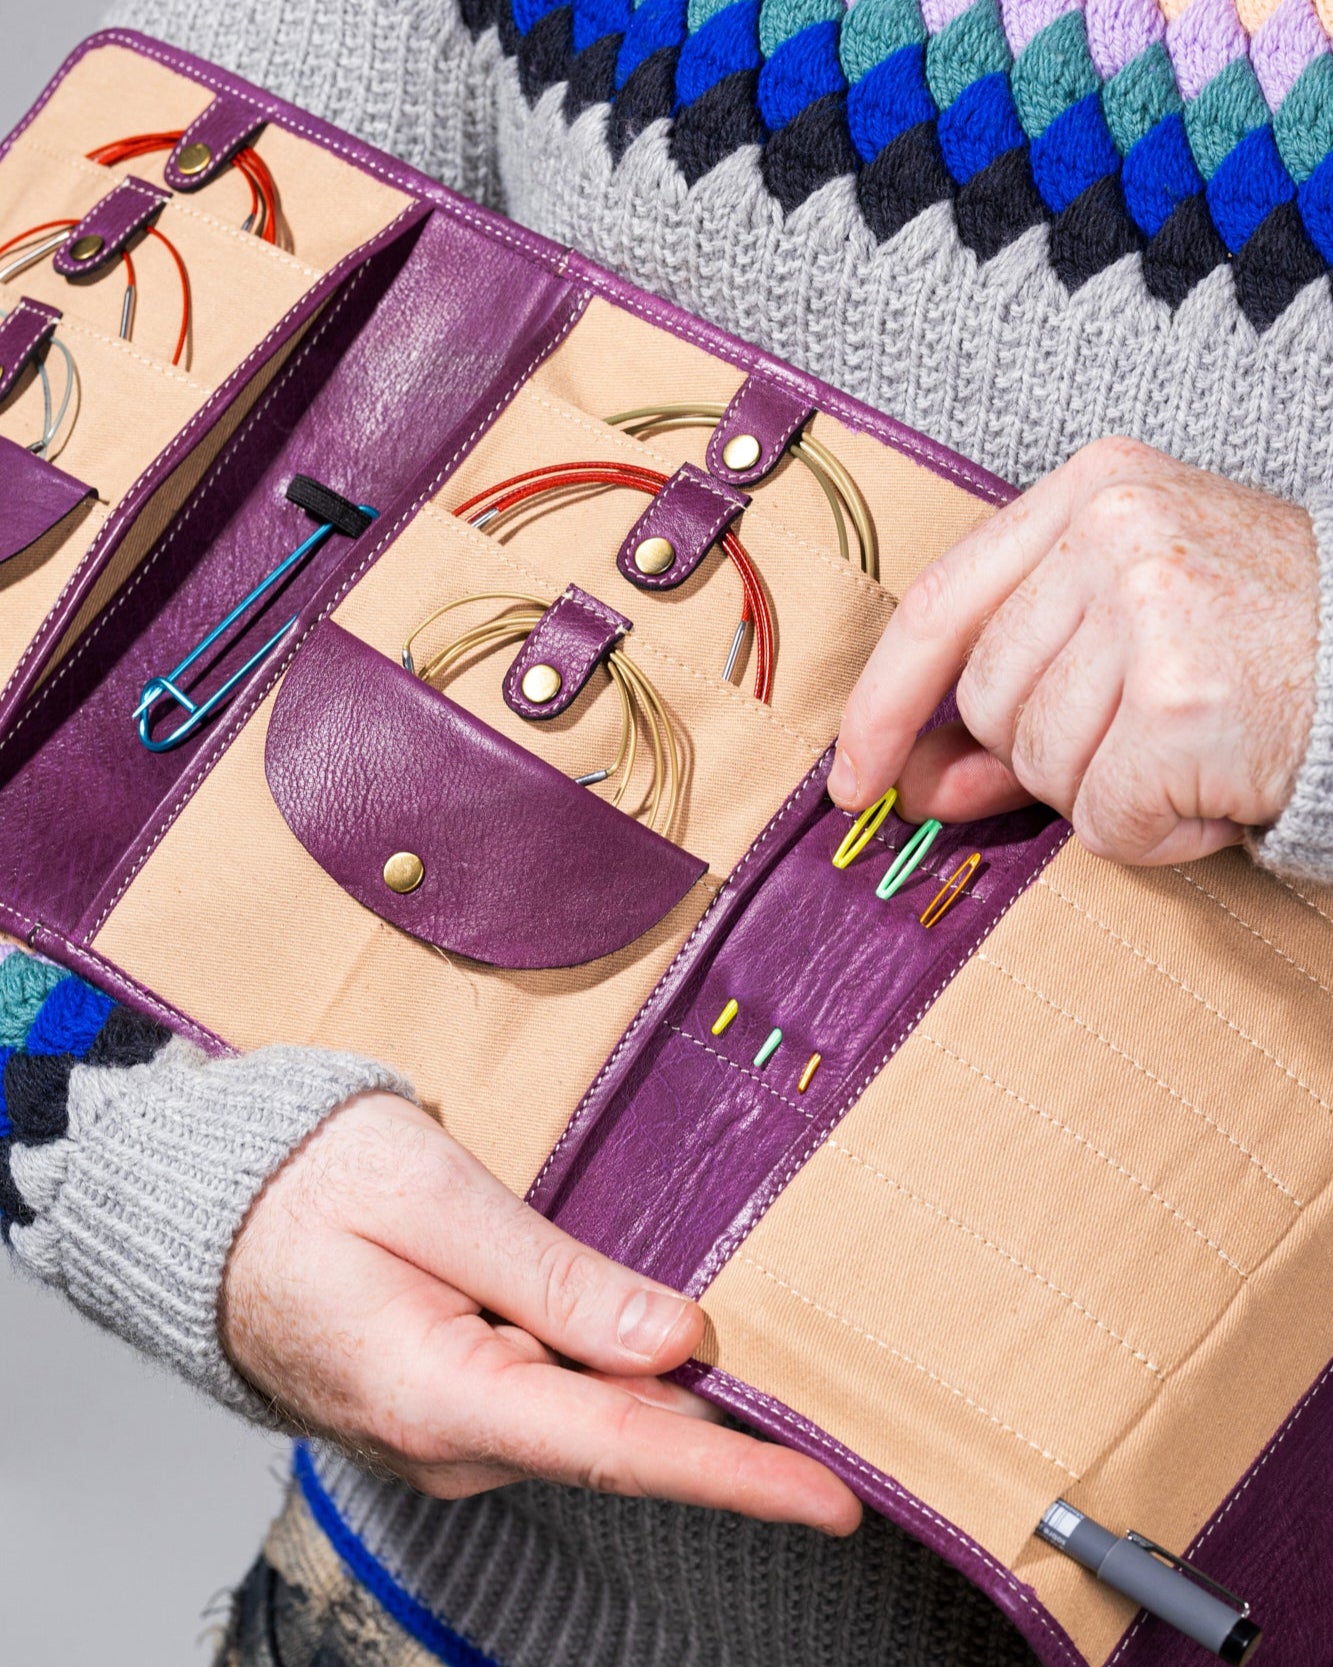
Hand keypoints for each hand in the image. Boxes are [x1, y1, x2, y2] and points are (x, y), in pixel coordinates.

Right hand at [222, 1090, 861, 1529]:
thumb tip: (678, 1337)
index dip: (735, 1477)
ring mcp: (455, 1437)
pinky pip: (564, 1405)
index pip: (617, 1449)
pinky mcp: (462, 1412)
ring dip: (670, 1394)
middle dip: (727, 1430)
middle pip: (623, 1443)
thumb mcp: (435, 1199)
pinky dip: (620, 1380)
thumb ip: (557, 1278)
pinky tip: (649, 1342)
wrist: (215, 1214)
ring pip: (597, 1423)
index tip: (833, 1498)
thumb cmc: (309, 1188)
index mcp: (440, 1393)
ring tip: (739, 1350)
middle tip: (828, 1405)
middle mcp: (453, 1442)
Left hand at [829, 438, 1319, 864]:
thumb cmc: (1261, 640)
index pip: (937, 606)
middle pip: (988, 699)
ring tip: (1191, 748)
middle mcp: (1114, 535)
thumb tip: (912, 781)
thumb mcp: (1128, 623)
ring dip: (1107, 789)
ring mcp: (1150, 611)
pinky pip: (1104, 818)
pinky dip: (1156, 832)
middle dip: (1044, 748)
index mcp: (1091, 492)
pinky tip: (1212, 788)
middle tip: (1142, 728)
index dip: (882, 703)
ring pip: (1040, 764)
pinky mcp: (1182, 702)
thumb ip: (1013, 691)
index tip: (854, 775)